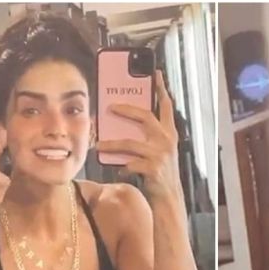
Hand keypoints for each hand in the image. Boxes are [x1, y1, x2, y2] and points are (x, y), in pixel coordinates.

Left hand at [96, 70, 182, 198]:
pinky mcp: (153, 168)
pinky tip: (117, 167)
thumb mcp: (158, 150)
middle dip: (127, 109)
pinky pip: (130, 163)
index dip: (161, 89)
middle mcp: (166, 140)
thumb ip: (147, 137)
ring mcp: (160, 154)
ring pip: (130, 143)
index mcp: (169, 133)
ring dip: (112, 143)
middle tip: (110, 106)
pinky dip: (121, 165)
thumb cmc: (159, 172)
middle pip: (145, 117)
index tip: (156, 73)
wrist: (169, 197)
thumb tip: (121, 124)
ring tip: (99, 144)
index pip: (166, 106)